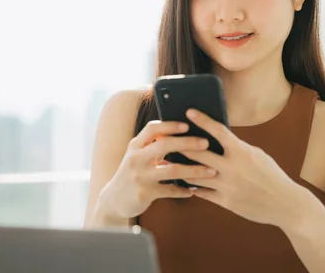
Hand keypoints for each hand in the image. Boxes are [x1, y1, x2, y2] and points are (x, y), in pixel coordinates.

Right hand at [96, 120, 218, 221]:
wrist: (114, 200)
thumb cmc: (132, 173)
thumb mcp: (137, 155)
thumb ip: (153, 144)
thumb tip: (181, 132)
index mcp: (135, 145)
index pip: (152, 128)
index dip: (170, 125)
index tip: (188, 124)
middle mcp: (136, 159)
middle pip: (164, 145)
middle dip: (187, 142)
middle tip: (206, 143)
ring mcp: (140, 177)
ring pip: (172, 170)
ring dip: (194, 170)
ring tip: (210, 170)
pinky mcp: (144, 194)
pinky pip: (170, 191)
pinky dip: (184, 191)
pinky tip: (194, 191)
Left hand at [181, 109, 309, 227]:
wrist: (285, 203)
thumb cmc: (271, 175)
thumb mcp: (257, 155)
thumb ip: (237, 147)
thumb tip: (218, 139)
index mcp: (242, 152)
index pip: (219, 131)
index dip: (203, 119)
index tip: (189, 111)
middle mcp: (233, 168)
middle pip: (199, 153)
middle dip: (182, 145)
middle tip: (168, 139)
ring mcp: (228, 186)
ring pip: (196, 174)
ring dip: (182, 168)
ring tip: (169, 161)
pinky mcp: (226, 202)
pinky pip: (203, 193)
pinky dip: (193, 187)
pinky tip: (185, 182)